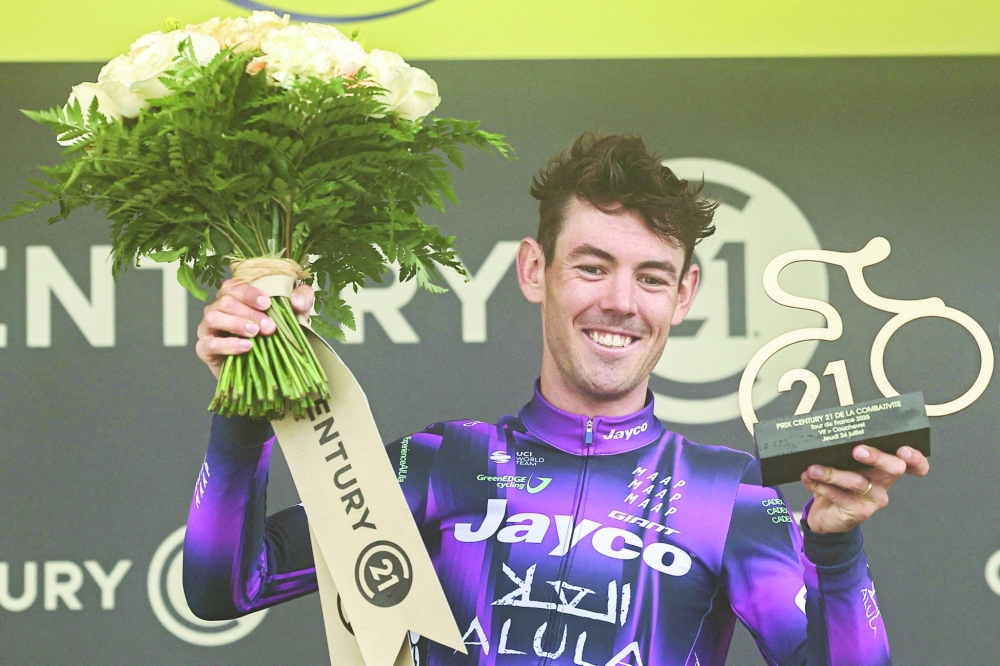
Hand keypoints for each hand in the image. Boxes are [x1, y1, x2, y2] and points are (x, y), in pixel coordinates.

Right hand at [195, 281, 314, 378]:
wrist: (267, 366)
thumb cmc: (275, 334)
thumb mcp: (294, 315)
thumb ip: (301, 300)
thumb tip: (297, 302)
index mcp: (235, 294)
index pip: (236, 285)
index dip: (250, 293)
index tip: (267, 304)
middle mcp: (218, 307)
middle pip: (226, 301)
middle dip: (249, 313)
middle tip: (269, 327)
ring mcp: (208, 327)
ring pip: (214, 317)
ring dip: (236, 324)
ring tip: (255, 334)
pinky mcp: (204, 348)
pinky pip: (209, 343)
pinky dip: (228, 344)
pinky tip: (246, 347)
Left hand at [801, 445, 929, 533]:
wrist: (826, 516)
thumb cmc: (836, 485)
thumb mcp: (843, 465)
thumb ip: (843, 451)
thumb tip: (829, 431)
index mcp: (884, 469)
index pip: (912, 464)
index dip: (915, 458)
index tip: (903, 450)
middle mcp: (884, 483)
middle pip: (894, 468)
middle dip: (877, 456)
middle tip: (857, 450)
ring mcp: (874, 499)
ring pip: (858, 482)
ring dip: (832, 473)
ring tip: (813, 468)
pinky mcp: (860, 512)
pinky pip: (839, 496)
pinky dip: (820, 485)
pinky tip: (808, 478)